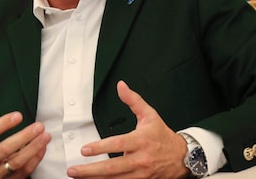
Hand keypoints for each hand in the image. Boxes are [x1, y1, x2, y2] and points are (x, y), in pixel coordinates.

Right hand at [0, 88, 50, 178]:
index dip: (3, 124)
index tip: (18, 115)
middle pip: (5, 149)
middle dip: (24, 137)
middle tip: (39, 126)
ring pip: (16, 163)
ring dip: (33, 149)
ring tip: (45, 137)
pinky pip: (22, 173)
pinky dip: (34, 161)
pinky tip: (42, 150)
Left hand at [66, 81, 188, 178]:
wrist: (182, 157)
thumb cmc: (162, 135)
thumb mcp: (150, 115)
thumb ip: (133, 100)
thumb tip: (121, 86)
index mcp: (141, 140)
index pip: (118, 144)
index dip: (100, 148)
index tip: (85, 149)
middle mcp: (141, 159)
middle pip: (112, 167)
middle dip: (90, 170)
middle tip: (73, 169)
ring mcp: (141, 173)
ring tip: (79, 178)